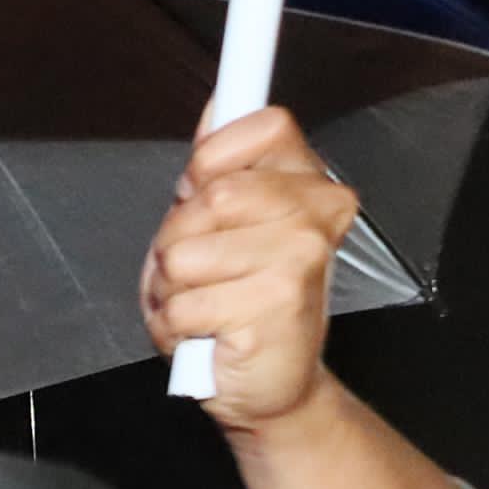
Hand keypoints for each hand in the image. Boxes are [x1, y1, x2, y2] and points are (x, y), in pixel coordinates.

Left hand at [147, 106, 359, 434]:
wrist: (268, 383)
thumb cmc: (236, 303)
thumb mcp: (219, 227)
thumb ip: (217, 170)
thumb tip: (221, 105)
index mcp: (307, 182)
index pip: (261, 126)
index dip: (210, 159)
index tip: (203, 190)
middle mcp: (316, 212)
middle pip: (208, 197)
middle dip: (176, 241)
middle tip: (200, 271)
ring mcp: (301, 255)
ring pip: (184, 253)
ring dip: (172, 289)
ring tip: (204, 304)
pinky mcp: (276, 302)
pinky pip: (183, 303)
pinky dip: (175, 326)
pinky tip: (208, 333)